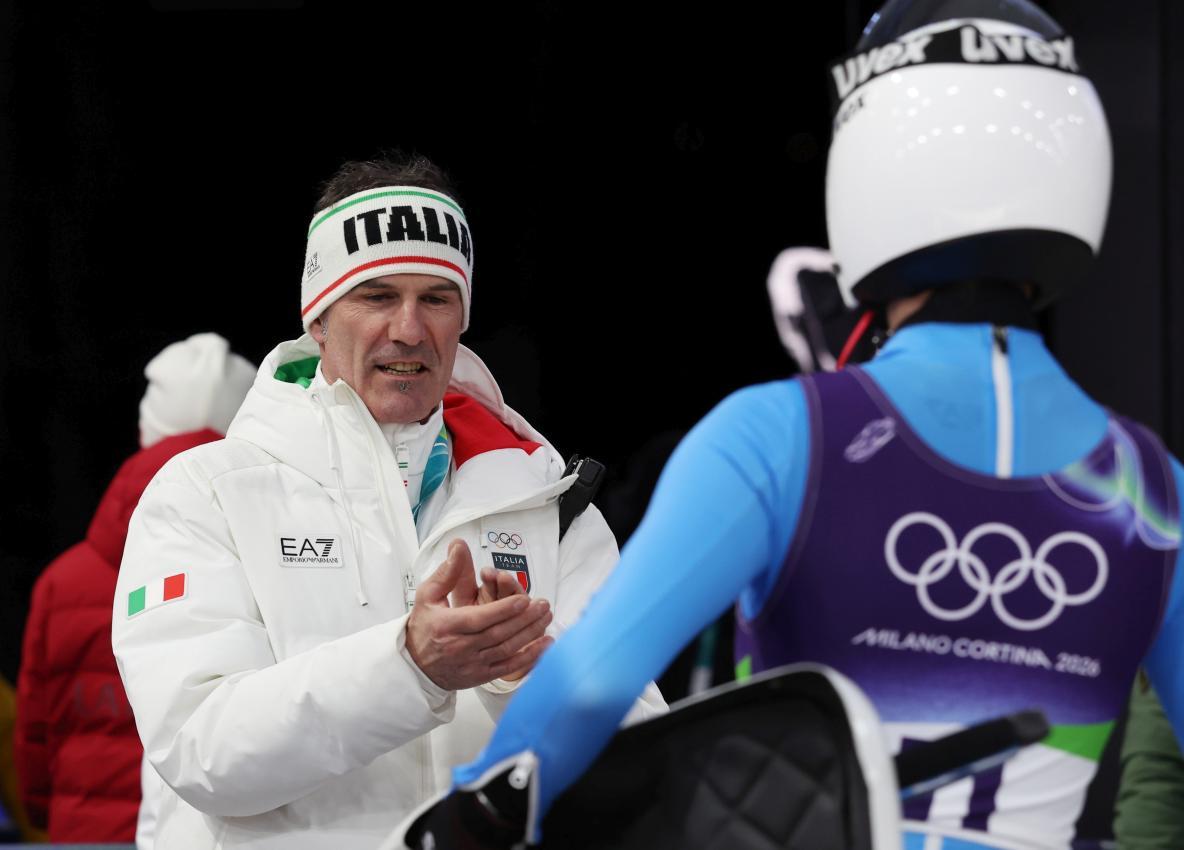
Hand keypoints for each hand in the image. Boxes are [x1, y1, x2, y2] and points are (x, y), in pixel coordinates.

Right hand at [406, 540, 552, 689]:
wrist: (416, 666)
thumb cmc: (424, 627)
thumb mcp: (427, 595)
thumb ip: (447, 572)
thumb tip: (459, 547)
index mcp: (447, 625)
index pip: (479, 618)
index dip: (503, 610)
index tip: (523, 598)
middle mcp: (460, 647)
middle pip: (497, 633)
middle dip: (523, 619)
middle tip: (542, 605)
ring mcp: (472, 664)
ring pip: (506, 649)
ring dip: (529, 634)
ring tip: (545, 617)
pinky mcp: (480, 676)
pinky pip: (508, 667)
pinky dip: (529, 657)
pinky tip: (544, 644)